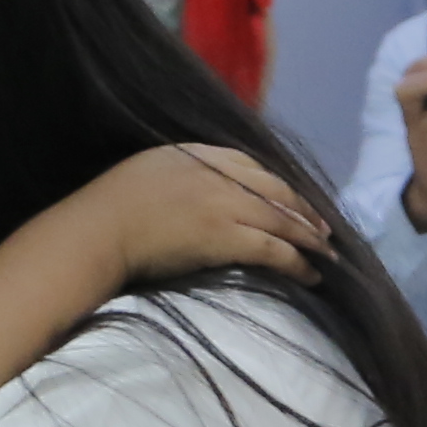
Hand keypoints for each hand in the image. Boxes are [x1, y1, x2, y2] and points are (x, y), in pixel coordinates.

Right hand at [74, 141, 327, 284]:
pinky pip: (274, 249)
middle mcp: (220, 174)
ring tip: (327, 255)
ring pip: (283, 220)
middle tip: (325, 230)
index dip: (280, 186)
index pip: (254, 166)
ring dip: (310, 239)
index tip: (294, 200)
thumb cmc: (112, 206)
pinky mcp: (226, 237)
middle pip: (278, 190)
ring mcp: (226, 205)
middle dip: (306, 211)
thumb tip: (201, 189)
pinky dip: (297, 261)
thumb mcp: (151, 168)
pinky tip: (311, 274)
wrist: (99, 228)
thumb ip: (183, 172)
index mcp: (200, 153)